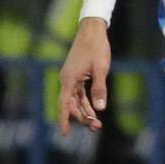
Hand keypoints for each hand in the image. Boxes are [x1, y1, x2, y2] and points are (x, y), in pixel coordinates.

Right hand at [59, 17, 110, 134]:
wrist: (92, 29)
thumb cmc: (96, 47)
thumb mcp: (101, 68)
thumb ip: (99, 88)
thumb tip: (100, 108)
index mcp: (69, 79)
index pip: (64, 104)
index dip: (64, 119)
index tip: (65, 134)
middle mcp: (67, 79)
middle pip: (71, 105)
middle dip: (82, 117)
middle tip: (97, 127)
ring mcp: (72, 77)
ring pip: (76, 100)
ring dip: (85, 111)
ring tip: (97, 124)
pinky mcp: (77, 75)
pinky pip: (80, 93)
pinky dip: (86, 102)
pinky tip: (94, 111)